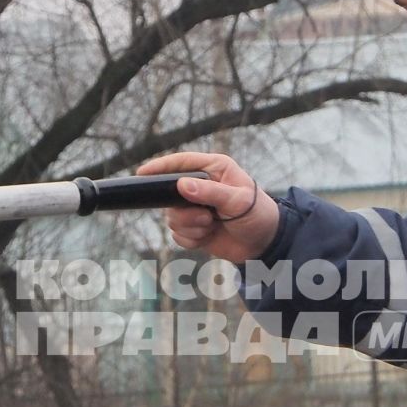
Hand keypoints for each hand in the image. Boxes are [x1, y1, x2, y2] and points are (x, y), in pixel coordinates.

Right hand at [137, 151, 278, 262]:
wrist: (265, 244)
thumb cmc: (258, 214)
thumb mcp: (237, 201)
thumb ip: (210, 192)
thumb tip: (182, 185)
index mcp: (213, 170)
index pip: (180, 163)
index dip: (160, 167)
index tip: (142, 174)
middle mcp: (201, 187)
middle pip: (170, 196)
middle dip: (184, 212)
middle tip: (206, 218)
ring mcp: (196, 208)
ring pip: (172, 218)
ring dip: (190, 227)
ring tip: (211, 227)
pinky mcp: (195, 228)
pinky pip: (178, 235)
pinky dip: (191, 239)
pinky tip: (208, 237)